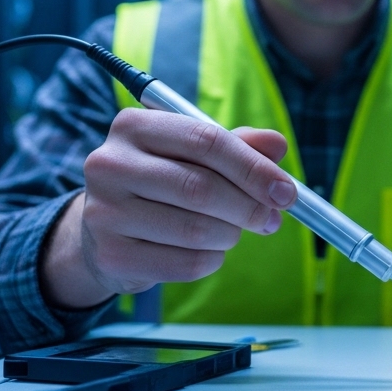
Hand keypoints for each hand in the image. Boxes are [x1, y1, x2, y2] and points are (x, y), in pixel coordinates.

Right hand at [41, 109, 297, 308]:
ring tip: (232, 232)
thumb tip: (277, 144)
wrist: (104, 230)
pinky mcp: (111, 255)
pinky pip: (184, 263)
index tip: (287, 192)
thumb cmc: (161, 183)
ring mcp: (104, 212)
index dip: (254, 169)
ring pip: (195, 230)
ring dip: (230, 235)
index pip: (206, 141)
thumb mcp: (194, 155)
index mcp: (134, 126)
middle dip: (248, 207)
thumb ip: (238, 146)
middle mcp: (110, 164)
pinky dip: (211, 261)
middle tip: (270, 220)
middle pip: (200, 188)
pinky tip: (208, 252)